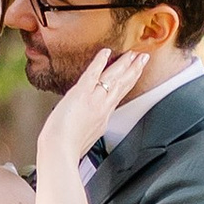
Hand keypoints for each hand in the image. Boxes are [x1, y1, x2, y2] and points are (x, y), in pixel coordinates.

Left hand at [35, 48, 147, 173]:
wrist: (60, 152)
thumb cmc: (67, 149)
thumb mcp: (85, 138)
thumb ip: (89, 127)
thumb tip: (88, 126)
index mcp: (103, 118)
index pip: (118, 95)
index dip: (128, 83)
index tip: (135, 74)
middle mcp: (103, 107)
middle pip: (122, 85)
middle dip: (134, 70)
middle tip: (143, 58)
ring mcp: (94, 100)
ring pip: (113, 78)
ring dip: (125, 64)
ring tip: (134, 53)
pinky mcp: (81, 94)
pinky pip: (93, 74)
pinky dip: (100, 62)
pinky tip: (106, 52)